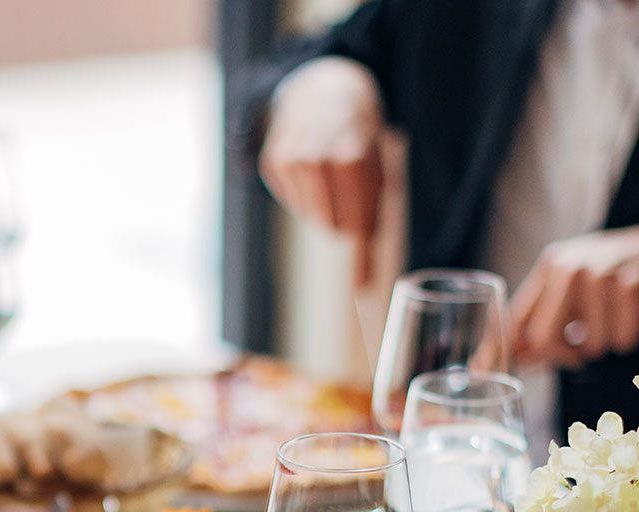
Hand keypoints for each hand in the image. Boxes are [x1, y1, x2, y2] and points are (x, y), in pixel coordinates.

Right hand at [259, 56, 385, 285]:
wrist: (323, 88)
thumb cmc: (358, 136)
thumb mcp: (377, 168)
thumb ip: (371, 222)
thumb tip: (363, 286)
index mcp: (351, 153)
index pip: (355, 222)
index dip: (361, 256)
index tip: (364, 286)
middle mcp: (316, 155)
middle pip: (331, 224)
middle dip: (345, 221)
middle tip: (350, 202)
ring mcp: (289, 157)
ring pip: (311, 215)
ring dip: (324, 209)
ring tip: (331, 180)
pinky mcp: (271, 160)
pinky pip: (291, 201)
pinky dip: (303, 196)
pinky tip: (310, 173)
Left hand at [509, 227, 638, 367]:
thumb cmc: (615, 272)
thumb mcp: (575, 286)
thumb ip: (541, 320)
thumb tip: (502, 360)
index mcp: (553, 265)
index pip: (514, 320)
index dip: (501, 352)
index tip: (491, 372)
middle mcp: (571, 265)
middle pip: (542, 338)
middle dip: (561, 357)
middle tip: (577, 356)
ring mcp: (602, 272)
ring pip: (589, 345)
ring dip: (603, 345)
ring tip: (614, 323)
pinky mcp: (632, 283)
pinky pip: (619, 339)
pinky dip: (626, 338)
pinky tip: (631, 317)